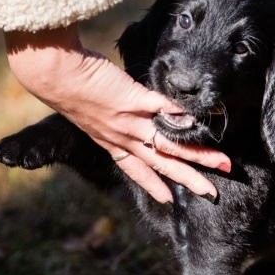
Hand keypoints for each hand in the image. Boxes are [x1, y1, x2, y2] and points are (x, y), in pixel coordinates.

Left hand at [4, 25, 230, 202]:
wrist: (55, 74)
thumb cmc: (68, 86)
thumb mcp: (87, 112)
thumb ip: (107, 117)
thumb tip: (122, 111)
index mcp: (110, 142)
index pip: (136, 169)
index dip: (153, 185)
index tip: (168, 199)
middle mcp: (122, 137)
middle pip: (162, 163)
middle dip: (189, 178)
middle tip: (212, 191)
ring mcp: (129, 120)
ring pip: (169, 142)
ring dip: (197, 153)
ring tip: (220, 161)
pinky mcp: (132, 98)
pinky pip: (161, 108)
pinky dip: (179, 114)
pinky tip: (199, 120)